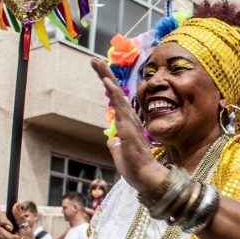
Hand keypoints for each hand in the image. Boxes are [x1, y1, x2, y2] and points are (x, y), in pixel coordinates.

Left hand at [91, 58, 166, 192]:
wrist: (145, 178)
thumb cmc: (134, 168)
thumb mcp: (119, 154)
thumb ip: (116, 145)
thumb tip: (111, 140)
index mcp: (128, 124)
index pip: (117, 101)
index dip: (109, 86)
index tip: (100, 72)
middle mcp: (130, 119)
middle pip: (116, 92)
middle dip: (105, 75)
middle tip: (94, 60)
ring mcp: (130, 122)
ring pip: (118, 95)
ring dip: (107, 78)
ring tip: (98, 63)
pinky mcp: (128, 127)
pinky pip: (120, 106)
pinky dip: (113, 92)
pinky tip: (106, 81)